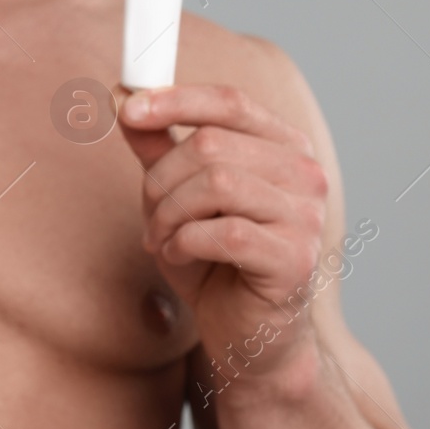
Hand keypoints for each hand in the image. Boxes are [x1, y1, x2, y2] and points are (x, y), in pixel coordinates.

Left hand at [120, 85, 328, 377]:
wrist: (247, 332)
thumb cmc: (215, 259)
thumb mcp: (176, 194)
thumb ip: (157, 145)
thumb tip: (123, 96)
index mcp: (282, 146)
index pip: (230, 102)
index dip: (174, 99)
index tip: (127, 108)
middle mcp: (304, 173)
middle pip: (211, 143)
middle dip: (161, 178)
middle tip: (148, 211)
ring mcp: (306, 216)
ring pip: (215, 184)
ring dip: (169, 213)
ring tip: (161, 237)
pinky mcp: (296, 259)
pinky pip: (224, 232)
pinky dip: (185, 242)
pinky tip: (181, 255)